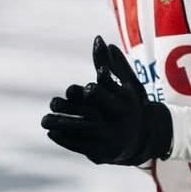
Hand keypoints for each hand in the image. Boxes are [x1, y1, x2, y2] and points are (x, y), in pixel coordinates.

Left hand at [41, 36, 172, 165]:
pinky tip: (51, 132)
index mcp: (124, 103)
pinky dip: (65, 140)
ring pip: (81, 131)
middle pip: (90, 114)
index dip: (90, 91)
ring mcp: (110, 138)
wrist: (145, 137)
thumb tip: (98, 38)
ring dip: (61, 125)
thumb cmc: (132, 104)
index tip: (77, 89)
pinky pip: (81, 146)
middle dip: (69, 109)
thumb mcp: (127, 83)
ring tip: (45, 120)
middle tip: (53, 103)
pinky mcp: (104, 153)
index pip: (103, 95)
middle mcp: (117, 122)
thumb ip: (111, 63)